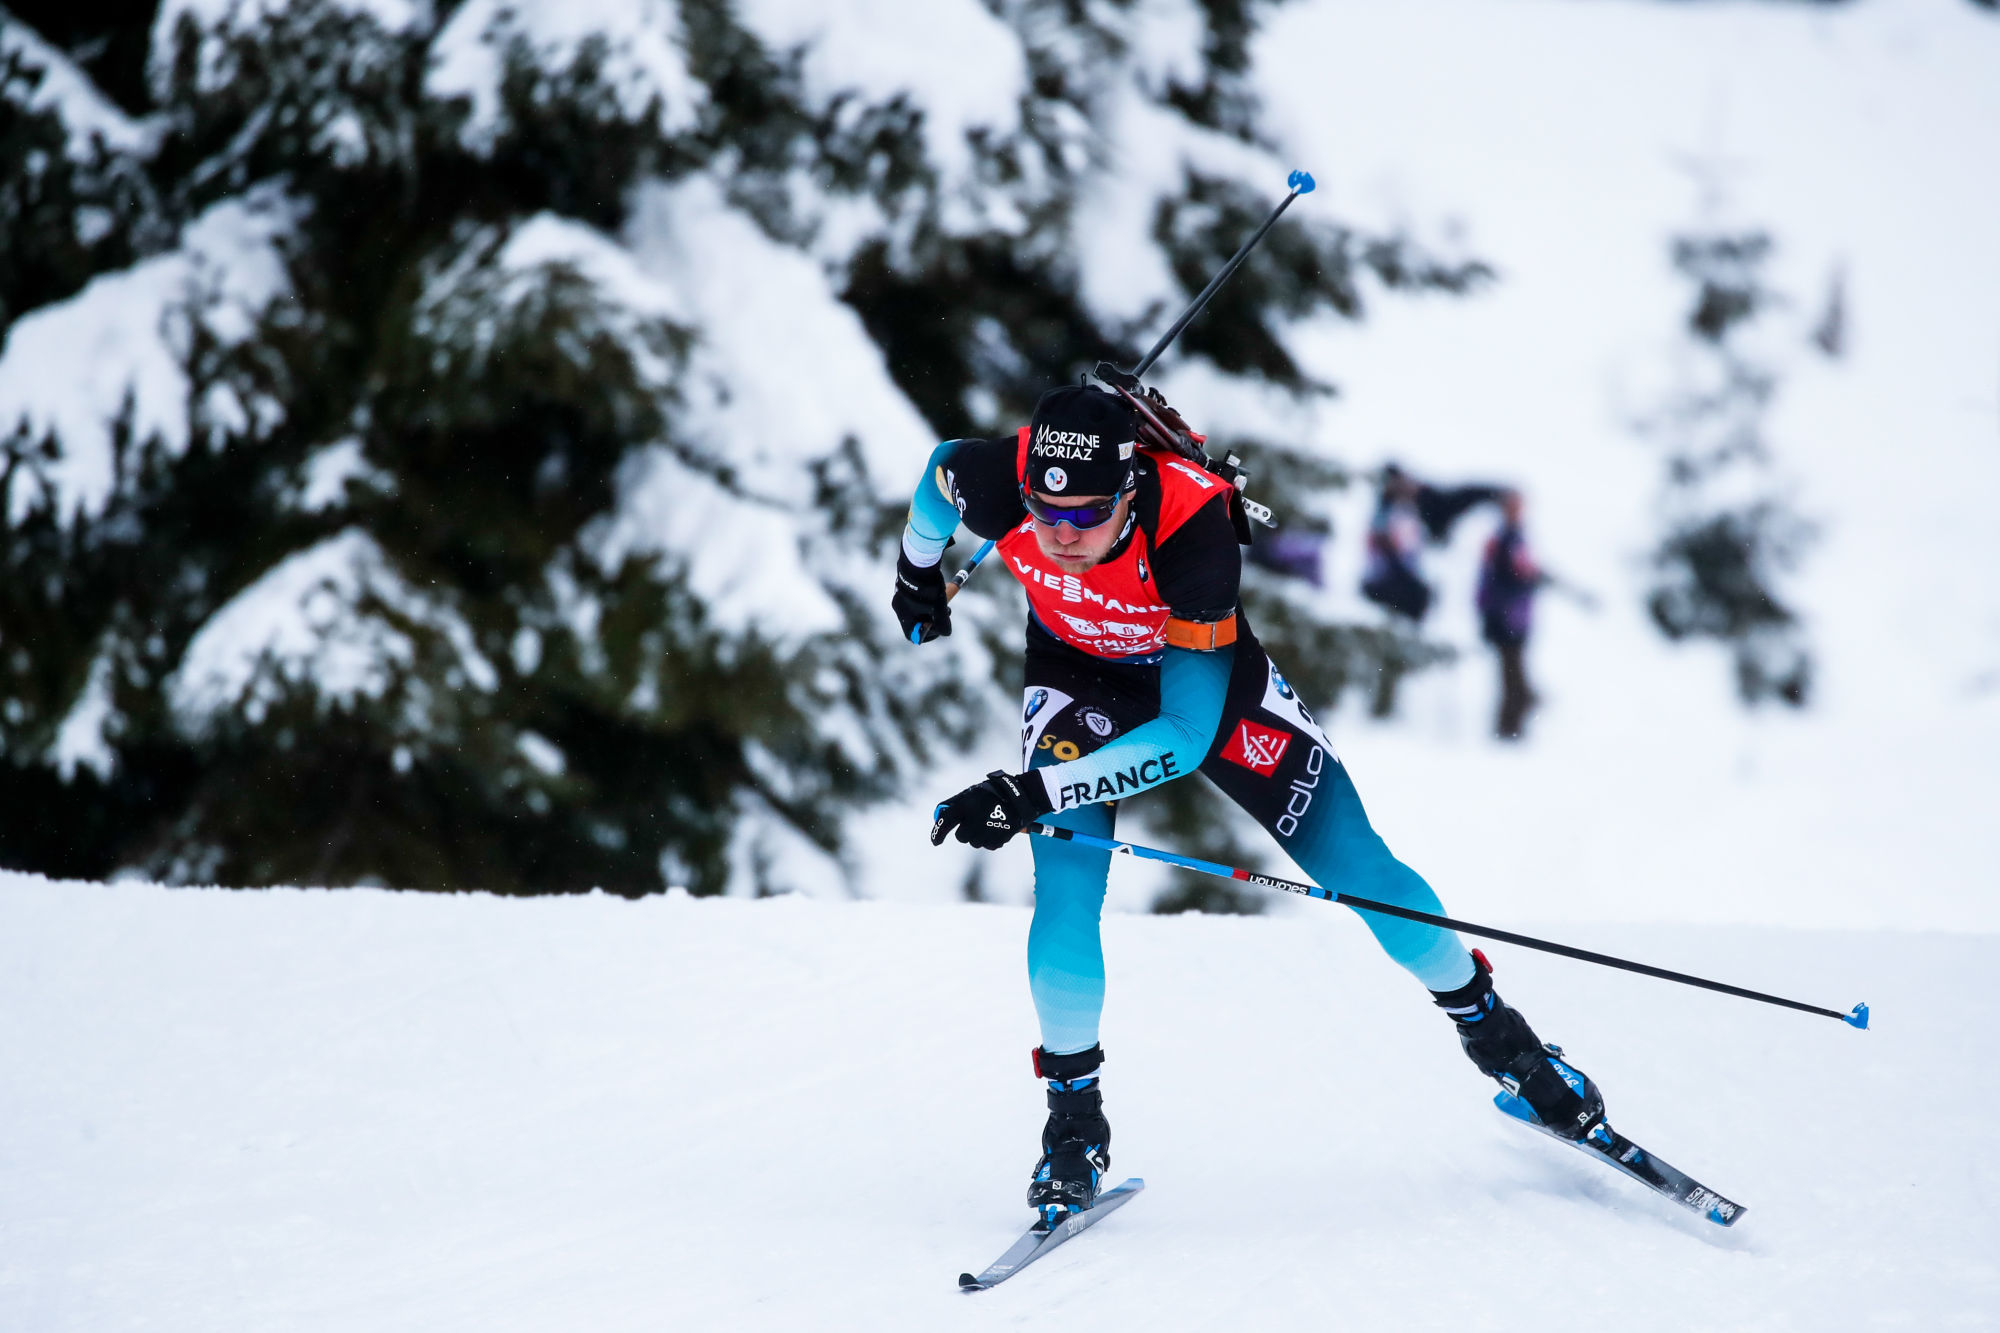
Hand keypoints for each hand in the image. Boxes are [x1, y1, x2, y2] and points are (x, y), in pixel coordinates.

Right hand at [893, 549, 949, 643]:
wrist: (919, 562)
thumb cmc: (928, 589)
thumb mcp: (939, 609)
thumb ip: (942, 624)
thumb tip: (946, 632)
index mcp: (905, 617)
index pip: (912, 635)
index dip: (927, 635)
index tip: (938, 628)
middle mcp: (899, 607)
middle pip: (917, 620)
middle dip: (933, 618)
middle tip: (945, 610)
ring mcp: (900, 595)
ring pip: (918, 607)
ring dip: (932, 606)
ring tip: (942, 596)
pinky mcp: (904, 585)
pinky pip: (916, 596)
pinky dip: (927, 596)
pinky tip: (935, 586)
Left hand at [930, 770, 1051, 849]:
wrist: (1021, 799)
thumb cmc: (994, 794)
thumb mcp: (972, 792)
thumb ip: (956, 803)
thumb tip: (940, 815)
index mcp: (965, 806)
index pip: (945, 822)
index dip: (937, 833)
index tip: (935, 841)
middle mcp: (973, 821)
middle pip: (961, 836)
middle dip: (964, 832)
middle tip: (973, 823)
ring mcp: (986, 832)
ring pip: (974, 842)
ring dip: (978, 835)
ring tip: (989, 822)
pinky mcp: (997, 840)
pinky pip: (987, 845)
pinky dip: (990, 839)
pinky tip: (996, 827)